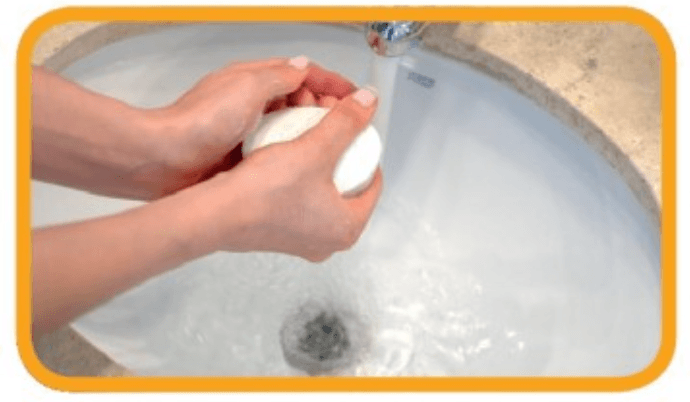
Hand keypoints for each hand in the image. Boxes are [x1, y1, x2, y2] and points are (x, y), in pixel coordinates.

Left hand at [149, 56, 355, 194]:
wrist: (167, 160)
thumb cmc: (197, 122)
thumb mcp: (247, 88)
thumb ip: (278, 76)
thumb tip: (302, 68)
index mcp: (252, 79)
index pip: (302, 73)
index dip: (331, 83)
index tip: (354, 96)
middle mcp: (251, 102)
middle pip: (299, 99)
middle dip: (325, 107)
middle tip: (343, 121)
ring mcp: (248, 129)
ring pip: (291, 125)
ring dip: (311, 130)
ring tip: (328, 140)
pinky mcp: (244, 154)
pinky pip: (278, 149)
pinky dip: (294, 150)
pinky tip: (303, 160)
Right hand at [179, 87, 382, 261]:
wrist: (216, 214)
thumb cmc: (264, 193)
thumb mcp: (314, 148)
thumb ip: (346, 123)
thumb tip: (368, 102)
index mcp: (348, 228)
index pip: (373, 185)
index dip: (369, 154)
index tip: (358, 137)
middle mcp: (328, 243)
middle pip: (349, 190)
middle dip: (343, 158)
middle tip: (336, 136)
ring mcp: (302, 243)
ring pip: (323, 196)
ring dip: (319, 168)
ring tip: (311, 142)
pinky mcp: (279, 237)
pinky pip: (300, 203)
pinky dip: (299, 182)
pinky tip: (288, 162)